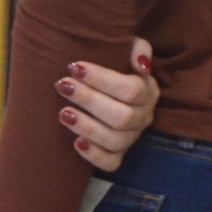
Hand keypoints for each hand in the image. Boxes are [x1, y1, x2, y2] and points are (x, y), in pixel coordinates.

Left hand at [54, 36, 158, 170]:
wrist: (101, 88)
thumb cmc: (113, 65)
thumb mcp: (126, 48)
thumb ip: (136, 47)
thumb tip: (140, 63)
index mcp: (148, 91)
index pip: (132, 89)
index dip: (102, 79)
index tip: (74, 66)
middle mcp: (143, 116)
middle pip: (122, 117)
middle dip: (89, 100)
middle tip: (62, 86)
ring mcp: (131, 138)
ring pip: (115, 140)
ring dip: (87, 127)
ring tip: (63, 114)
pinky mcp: (117, 155)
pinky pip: (111, 163)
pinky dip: (94, 155)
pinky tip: (76, 143)